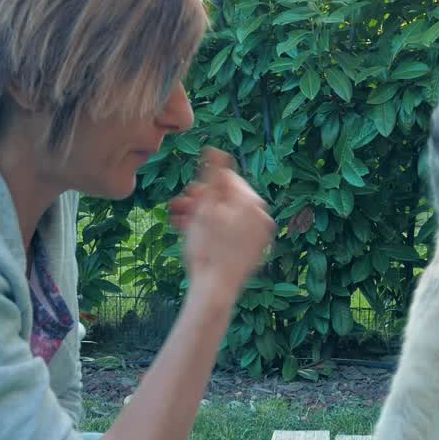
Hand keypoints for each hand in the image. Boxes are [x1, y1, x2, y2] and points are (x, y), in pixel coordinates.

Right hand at [169, 148, 274, 301]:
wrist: (214, 290)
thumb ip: (212, 175)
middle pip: (226, 199)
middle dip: (199, 201)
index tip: (186, 196)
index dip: (203, 185)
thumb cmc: (207, 249)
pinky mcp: (252, 252)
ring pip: (226, 217)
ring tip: (180, 224)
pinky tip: (193, 237)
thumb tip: (216, 149)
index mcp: (253, 202)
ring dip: (201, 216)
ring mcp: (258, 237)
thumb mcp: (205, 206)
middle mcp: (261, 217)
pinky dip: (214, 232)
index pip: (227, 179)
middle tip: (177, 209)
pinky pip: (231, 234)